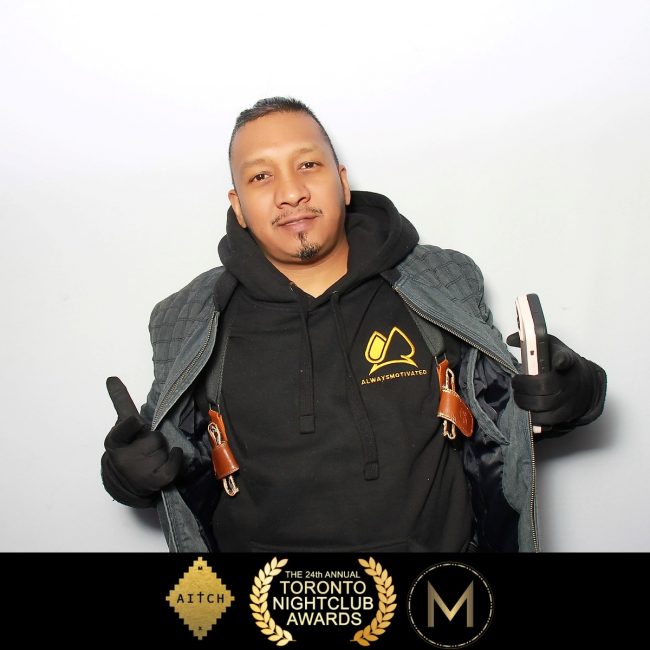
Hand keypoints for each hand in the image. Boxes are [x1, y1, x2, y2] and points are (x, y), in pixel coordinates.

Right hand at [101, 376, 182, 506]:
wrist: (127, 483)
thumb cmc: (128, 447)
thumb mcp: (122, 427)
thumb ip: (121, 402)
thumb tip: (111, 377)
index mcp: (114, 442)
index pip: (122, 432)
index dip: (130, 426)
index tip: (135, 421)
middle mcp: (124, 458)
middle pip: (155, 437)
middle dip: (155, 440)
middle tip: (147, 450)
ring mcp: (138, 472)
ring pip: (165, 449)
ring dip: (164, 452)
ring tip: (153, 459)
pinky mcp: (154, 482)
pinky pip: (173, 464)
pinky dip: (175, 459)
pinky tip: (169, 461)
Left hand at [506, 333, 602, 428]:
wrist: (583, 384)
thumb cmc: (560, 362)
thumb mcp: (549, 347)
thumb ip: (531, 342)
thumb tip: (510, 339)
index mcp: (567, 360)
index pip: (566, 359)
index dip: (562, 360)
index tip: (558, 362)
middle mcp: (570, 381)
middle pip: (544, 386)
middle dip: (524, 387)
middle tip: (515, 383)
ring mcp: (569, 399)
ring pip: (543, 405)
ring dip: (525, 402)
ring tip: (518, 396)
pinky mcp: (566, 415)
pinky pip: (547, 420)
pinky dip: (533, 416)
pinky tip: (526, 408)